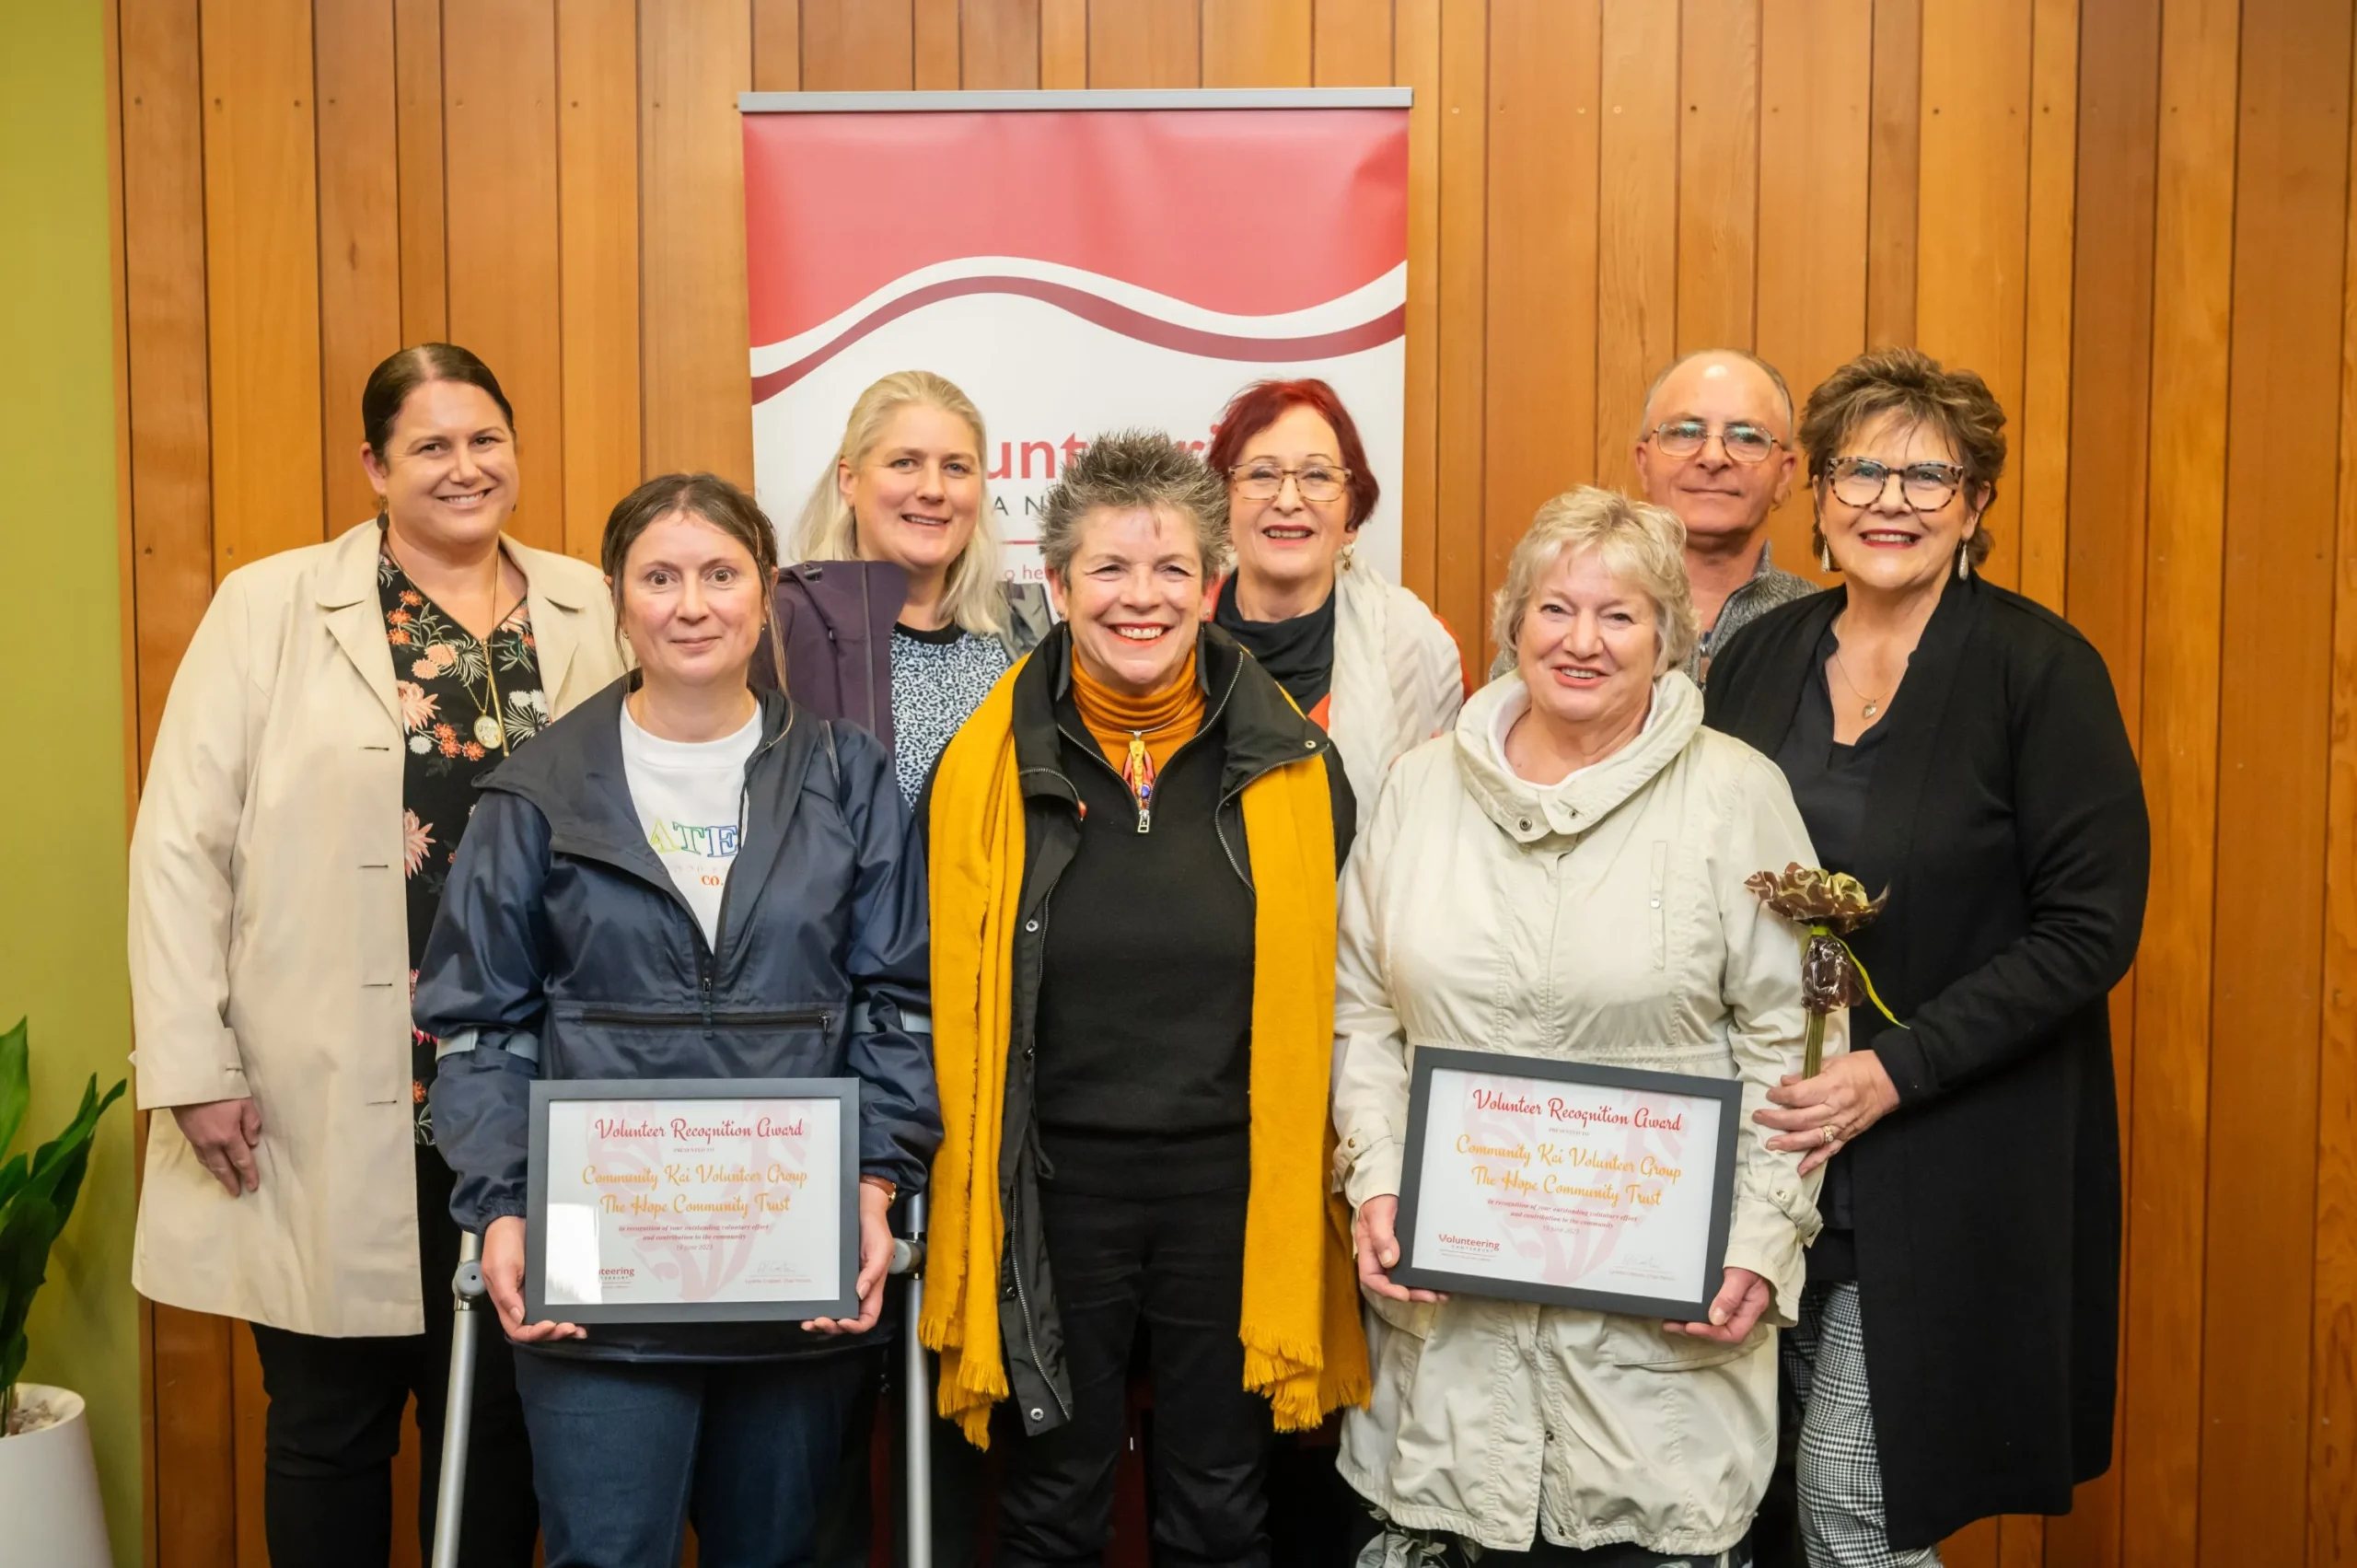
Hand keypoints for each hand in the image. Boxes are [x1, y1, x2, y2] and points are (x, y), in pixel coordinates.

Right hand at [173, 1097, 261, 1195]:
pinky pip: (199, 1155)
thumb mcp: (244, 1102)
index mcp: (228, 1136)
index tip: (253, 1186)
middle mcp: (212, 1143)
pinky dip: (206, 1163)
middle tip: (237, 1192)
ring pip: (209, 1163)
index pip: (242, 1160)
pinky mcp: (188, 1135)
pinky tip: (209, 1164)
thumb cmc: (220, 1090)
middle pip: (222, 1167)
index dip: (249, 1174)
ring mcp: (197, 1140)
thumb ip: (251, 1123)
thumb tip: (253, 1142)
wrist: (188, 1083)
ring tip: (224, 1181)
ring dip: (217, 1174)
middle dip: (230, 1181)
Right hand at [481, 1215, 585, 1342]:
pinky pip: (558, 1302)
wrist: (513, 1219)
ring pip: (550, 1318)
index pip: (519, 1330)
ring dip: (565, 1327)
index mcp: (507, 1302)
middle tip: (570, 1327)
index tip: (549, 1325)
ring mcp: (535, 1294)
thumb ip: (506, 1295)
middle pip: (537, 1328)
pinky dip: (570, 1310)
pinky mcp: (548, 1285)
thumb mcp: (499, 1269)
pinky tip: (581, 1313)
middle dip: (554, 1333)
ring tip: (579, 1327)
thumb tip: (518, 1316)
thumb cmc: (501, 1242)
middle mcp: (522, 1301)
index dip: (534, 1334)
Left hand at [804, 1179, 894, 1334]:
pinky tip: (804, 1306)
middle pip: (846, 1320)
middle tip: (818, 1322)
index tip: (842, 1321)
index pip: (867, 1318)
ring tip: (807, 1321)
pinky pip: (822, 1295)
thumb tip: (860, 1293)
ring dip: (820, 1322)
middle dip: (832, 1327)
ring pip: (832, 1312)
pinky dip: (813, 1305)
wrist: (860, 1208)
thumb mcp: (881, 1249)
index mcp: (872, 1288)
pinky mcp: (830, 1276)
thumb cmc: (875, 1228)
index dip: (856, 1326)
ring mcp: (842, 1284)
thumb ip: (874, 1272)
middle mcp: (856, 1290)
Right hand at [1352, 1194, 1445, 1304]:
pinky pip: (1417, 1268)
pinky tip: (1442, 1280)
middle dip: (1412, 1293)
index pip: (1372, 1278)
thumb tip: (1390, 1261)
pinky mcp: (1410, 1252)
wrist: (1390, 1187)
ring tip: (1441, 1294)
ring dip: (1423, 1289)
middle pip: (1393, 1284)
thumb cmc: (1380, 1200)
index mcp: (1369, 1251)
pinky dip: (1428, 1276)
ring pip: (1407, 1279)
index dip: (1387, 1290)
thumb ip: (1382, 1236)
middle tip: (1431, 1296)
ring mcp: (1397, 1255)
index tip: (1405, 1294)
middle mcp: (1382, 1258)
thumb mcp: (1378, 1214)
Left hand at [1664, 1265, 1770, 1342]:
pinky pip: (1707, 1308)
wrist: (1749, 1242)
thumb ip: (1730, 1297)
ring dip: (1690, 1322)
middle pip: (1719, 1330)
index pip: (1734, 1333)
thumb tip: (1715, 1319)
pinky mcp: (1720, 1295)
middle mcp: (1740, 1311)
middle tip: (1672, 1325)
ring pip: (1711, 1321)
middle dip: (1695, 1330)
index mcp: (1750, 1309)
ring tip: (1670, 1322)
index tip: (1691, 1326)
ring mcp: (1730, 1303)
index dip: (1712, 1333)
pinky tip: (1679, 1309)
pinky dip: (1693, 1311)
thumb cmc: (1748, 1257)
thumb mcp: (1740, 1275)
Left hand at [1754, 1049, 1901, 1173]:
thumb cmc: (1860, 1067)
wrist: (1889, 1080)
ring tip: (1771, 1145)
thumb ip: (1807, 1074)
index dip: (1781, 1096)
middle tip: (1758, 1118)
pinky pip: (1829, 1151)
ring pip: (1812, 1137)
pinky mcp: (1848, 1135)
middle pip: (1801, 1118)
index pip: (1799, 1095)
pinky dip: (1814, 1161)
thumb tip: (1785, 1082)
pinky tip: (1799, 1169)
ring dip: (1790, 1143)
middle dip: (1777, 1120)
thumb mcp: (1832, 1062)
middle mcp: (1835, 1108)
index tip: (1770, 1095)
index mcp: (1831, 1087)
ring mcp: (1841, 1125)